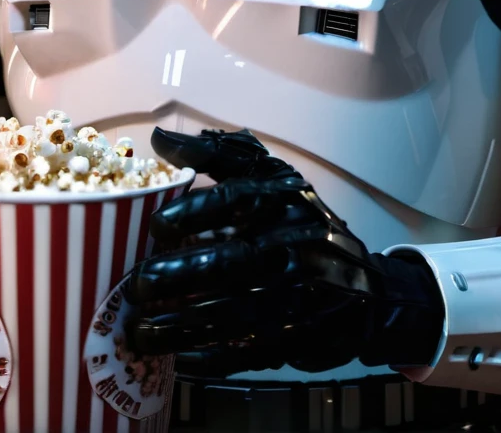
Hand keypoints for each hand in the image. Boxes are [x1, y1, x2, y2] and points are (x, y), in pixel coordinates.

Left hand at [123, 127, 442, 377]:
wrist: (362, 287)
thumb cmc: (299, 221)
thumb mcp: (270, 177)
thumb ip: (218, 154)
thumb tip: (162, 139)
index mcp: (283, 199)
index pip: (238, 199)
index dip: (196, 212)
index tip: (158, 225)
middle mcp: (294, 244)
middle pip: (232, 261)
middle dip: (181, 275)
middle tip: (137, 285)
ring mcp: (300, 294)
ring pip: (235, 312)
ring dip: (184, 326)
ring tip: (140, 331)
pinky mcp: (300, 336)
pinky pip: (252, 350)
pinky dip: (213, 357)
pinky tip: (181, 361)